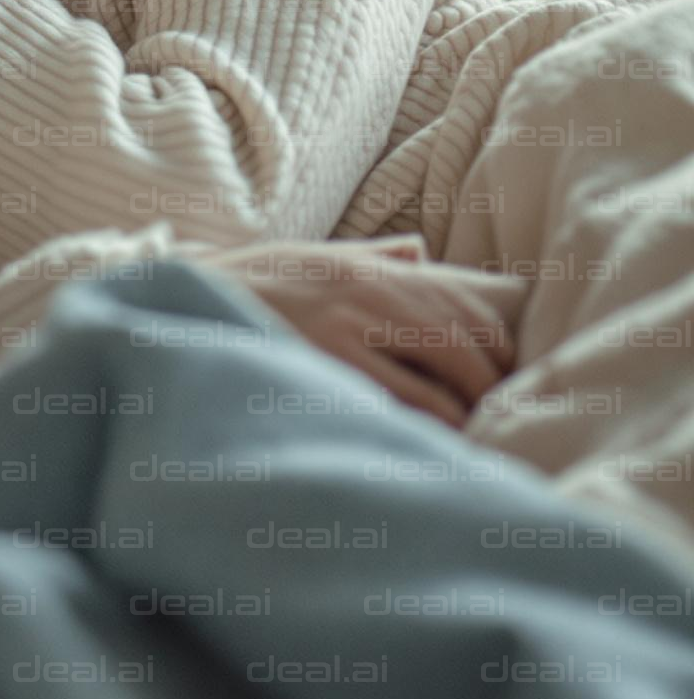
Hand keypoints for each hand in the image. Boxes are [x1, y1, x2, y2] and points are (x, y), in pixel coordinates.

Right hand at [210, 234, 523, 428]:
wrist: (192, 291)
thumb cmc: (259, 280)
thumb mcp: (319, 254)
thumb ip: (373, 255)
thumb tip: (418, 251)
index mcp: (376, 269)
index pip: (467, 307)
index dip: (498, 347)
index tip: (505, 376)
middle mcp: (371, 294)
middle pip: (463, 346)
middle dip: (489, 389)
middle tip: (496, 417)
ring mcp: (349, 331)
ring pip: (436, 388)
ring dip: (461, 420)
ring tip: (469, 443)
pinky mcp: (326, 365)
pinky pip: (395, 407)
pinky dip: (421, 431)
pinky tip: (428, 447)